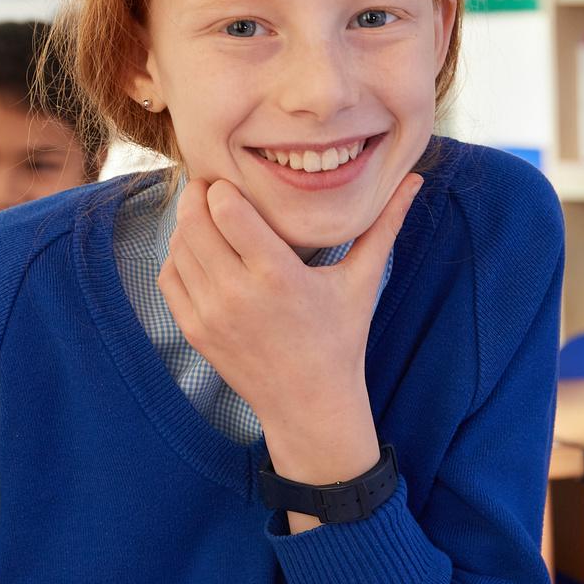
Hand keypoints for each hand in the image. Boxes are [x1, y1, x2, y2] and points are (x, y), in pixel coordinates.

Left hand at [158, 173, 420, 491]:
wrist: (310, 403)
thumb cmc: (340, 338)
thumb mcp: (362, 280)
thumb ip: (385, 225)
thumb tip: (413, 180)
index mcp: (278, 276)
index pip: (227, 210)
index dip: (224, 188)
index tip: (236, 184)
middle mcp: (237, 294)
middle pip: (194, 222)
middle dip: (200, 197)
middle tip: (215, 190)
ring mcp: (211, 315)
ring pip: (178, 246)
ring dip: (188, 225)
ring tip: (210, 218)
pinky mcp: (195, 330)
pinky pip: (169, 277)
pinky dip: (178, 256)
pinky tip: (201, 251)